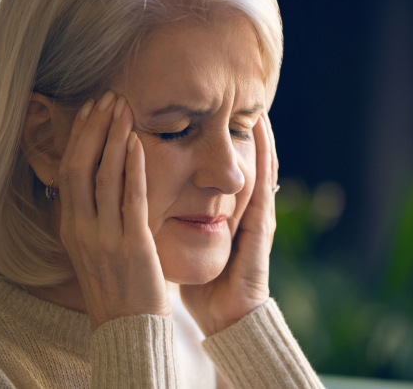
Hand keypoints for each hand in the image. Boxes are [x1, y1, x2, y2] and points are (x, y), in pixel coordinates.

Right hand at [55, 91, 170, 330]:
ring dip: (113, 138)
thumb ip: (94, 216)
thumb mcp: (93, 248)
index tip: (90, 110)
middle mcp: (81, 229)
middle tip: (107, 96)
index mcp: (71, 228)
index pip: (68, 172)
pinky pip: (130, 199)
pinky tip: (137, 143)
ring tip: (123, 107)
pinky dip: (133, 168)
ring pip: (103, 176)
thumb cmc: (116, 286)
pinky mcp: (132, 245)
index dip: (79, 138)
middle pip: (80, 166)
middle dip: (93, 128)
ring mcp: (104, 237)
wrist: (127, 329)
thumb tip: (100, 182)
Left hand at [180, 112, 278, 335]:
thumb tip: (147, 208)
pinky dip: (266, 157)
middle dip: (239, 129)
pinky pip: (264, 184)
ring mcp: (256, 215)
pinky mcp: (262, 226)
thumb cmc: (204, 285)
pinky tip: (263, 134)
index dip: (215, 140)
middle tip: (235, 95)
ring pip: (259, 165)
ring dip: (259, 134)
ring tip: (255, 103)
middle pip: (243, 161)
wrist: (227, 318)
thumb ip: (175, 225)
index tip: (203, 111)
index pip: (222, 169)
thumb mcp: (185, 246)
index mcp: (224, 213)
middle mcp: (243, 209)